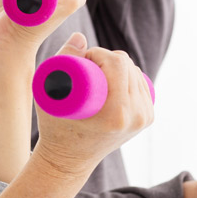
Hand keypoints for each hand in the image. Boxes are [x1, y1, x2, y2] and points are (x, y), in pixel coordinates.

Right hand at [32, 46, 153, 177]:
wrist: (69, 161)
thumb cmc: (55, 128)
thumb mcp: (49, 95)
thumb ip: (62, 61)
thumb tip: (81, 36)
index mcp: (117, 113)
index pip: (117, 63)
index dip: (98, 53)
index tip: (82, 60)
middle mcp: (136, 116)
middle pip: (128, 65)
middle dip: (106, 57)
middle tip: (86, 65)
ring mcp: (144, 118)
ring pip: (135, 72)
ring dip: (118, 66)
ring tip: (96, 75)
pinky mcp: (147, 118)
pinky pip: (141, 84)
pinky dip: (129, 76)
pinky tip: (114, 80)